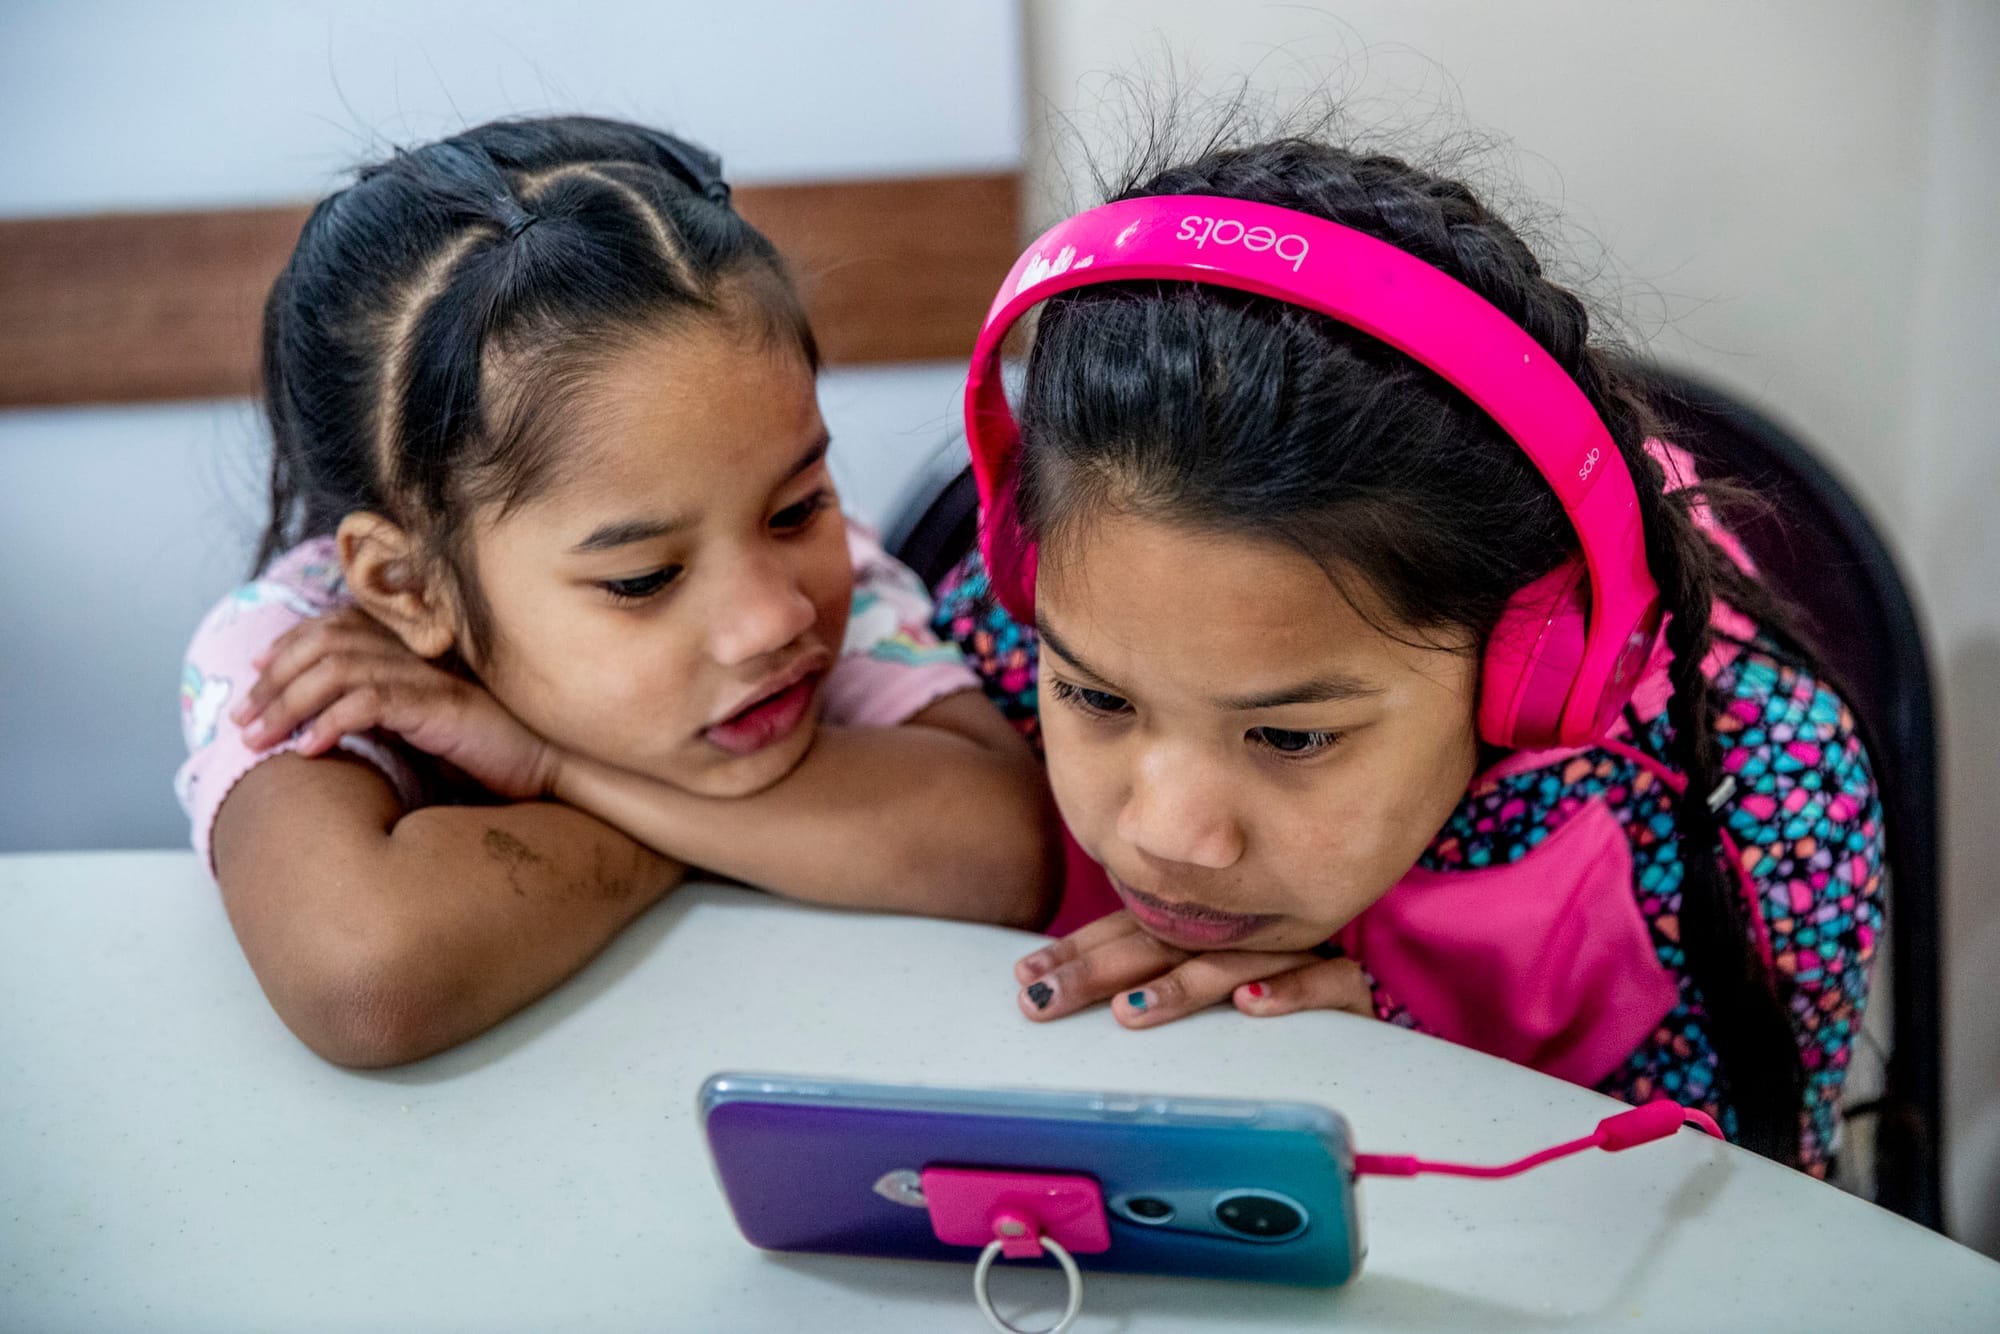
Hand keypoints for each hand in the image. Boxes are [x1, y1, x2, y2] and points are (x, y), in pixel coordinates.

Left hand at [231, 607, 557, 801]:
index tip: (253, 678)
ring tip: (259, 740)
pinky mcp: (436, 706)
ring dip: (287, 705)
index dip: (285, 646)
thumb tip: (324, 721)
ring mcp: (424, 678)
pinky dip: (331, 723)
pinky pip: (369, 703)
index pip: (331, 627)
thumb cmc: (486, 748)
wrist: (546, 762)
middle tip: (240, 720)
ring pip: (334, 671)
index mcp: (408, 650)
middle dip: (271, 682)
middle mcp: (412, 654)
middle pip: (321, 644)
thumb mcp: (422, 721)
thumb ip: (382, 707)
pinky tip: (310, 750)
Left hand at [1013, 910, 1372, 1028]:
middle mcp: (1245, 931)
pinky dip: (1288, 993)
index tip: (1025, 975)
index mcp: (1206, 927)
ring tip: (1131, 1012)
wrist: (1367, 1028)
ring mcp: (1296, 952)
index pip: (1130, 929)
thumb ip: (1140, 975)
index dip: (1076, 950)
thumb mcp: (1198, 982)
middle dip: (1098, 971)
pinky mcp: (1345, 985)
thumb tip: (1046, 984)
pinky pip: (1324, 981)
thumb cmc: (1272, 1002)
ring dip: (1181, 987)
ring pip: (1233, 962)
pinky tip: (1250, 1008)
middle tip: (1048, 997)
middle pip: (1165, 942)